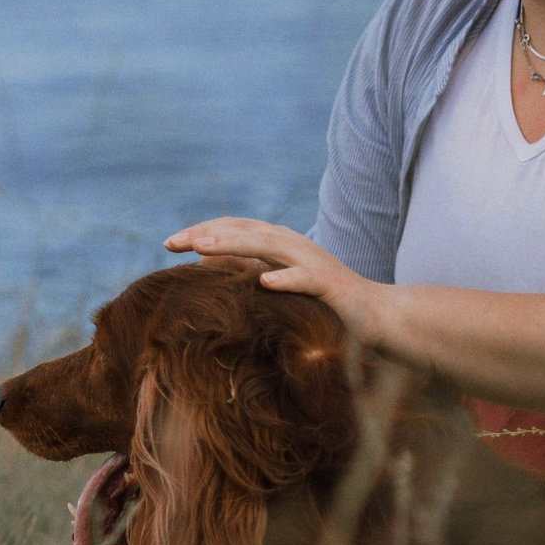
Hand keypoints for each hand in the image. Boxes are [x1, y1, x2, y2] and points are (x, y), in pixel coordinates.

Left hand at [163, 218, 388, 342]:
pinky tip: (266, 282)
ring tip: (202, 248)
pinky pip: (308, 279)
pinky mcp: (332, 286)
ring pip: (270, 246)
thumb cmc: (322, 302)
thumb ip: (246, 269)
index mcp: (278, 243)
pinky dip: (287, 278)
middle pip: (244, 230)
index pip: (234, 228)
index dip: (201, 232)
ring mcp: (314, 261)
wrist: (376, 315)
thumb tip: (205, 262)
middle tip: (171, 242)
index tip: (167, 243)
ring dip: (236, 243)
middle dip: (206, 232)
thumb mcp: (277, 283)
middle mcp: (293, 244)